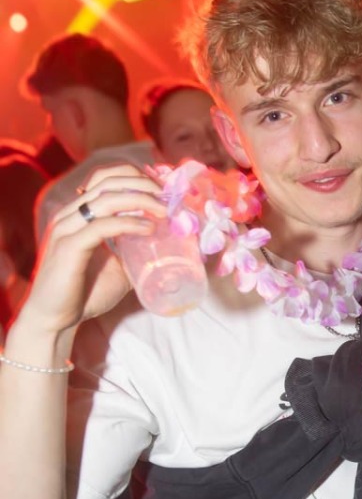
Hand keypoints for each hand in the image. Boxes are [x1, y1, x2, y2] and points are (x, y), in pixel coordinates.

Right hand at [21, 165, 166, 335]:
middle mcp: (70, 215)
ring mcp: (67, 229)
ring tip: (165, 211)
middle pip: (108, 182)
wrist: (55, 320)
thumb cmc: (84, 294)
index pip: (105, 178)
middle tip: (169, 197)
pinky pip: (102, 226)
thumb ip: (134, 254)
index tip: (163, 191)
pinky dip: (129, 223)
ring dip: (141, 200)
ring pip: (106, 199)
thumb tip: (166, 250)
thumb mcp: (117, 268)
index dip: (135, 177)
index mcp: (78, 214)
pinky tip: (149, 228)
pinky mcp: (69, 247)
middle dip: (143, 184)